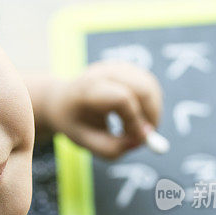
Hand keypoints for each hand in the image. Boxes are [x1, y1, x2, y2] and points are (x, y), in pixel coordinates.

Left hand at [45, 60, 161, 159]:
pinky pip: (149, 84)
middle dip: (152, 114)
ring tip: (138, 126)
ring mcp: (116, 66)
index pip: (122, 98)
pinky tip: (136, 114)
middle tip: (149, 135)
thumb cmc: (74, 123)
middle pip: (142, 88)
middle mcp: (102, 72)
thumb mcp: (86, 142)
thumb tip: (140, 141)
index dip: (135, 120)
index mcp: (86, 90)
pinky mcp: (127, 67)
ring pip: (150, 85)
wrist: (62, 100)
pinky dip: (151, 102)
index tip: (139, 140)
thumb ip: (111, 148)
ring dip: (153, 109)